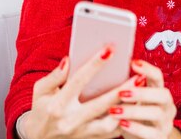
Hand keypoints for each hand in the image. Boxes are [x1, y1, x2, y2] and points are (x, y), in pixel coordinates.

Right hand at [21, 46, 136, 138]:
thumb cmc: (41, 110)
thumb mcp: (40, 91)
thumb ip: (54, 76)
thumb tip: (68, 60)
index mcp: (57, 105)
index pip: (78, 81)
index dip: (94, 65)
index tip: (110, 50)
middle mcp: (69, 120)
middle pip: (100, 105)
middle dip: (121, 90)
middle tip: (139, 76)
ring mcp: (81, 133)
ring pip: (109, 124)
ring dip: (127, 109)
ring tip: (140, 93)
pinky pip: (112, 134)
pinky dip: (125, 121)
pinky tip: (136, 107)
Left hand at [108, 59, 179, 138]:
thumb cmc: (135, 116)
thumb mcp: (133, 102)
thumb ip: (128, 89)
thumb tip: (110, 70)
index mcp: (160, 92)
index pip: (158, 76)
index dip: (147, 69)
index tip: (133, 62)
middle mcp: (167, 106)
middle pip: (163, 94)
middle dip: (142, 92)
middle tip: (121, 92)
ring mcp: (166, 123)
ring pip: (156, 113)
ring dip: (134, 110)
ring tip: (115, 111)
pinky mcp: (160, 138)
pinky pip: (150, 133)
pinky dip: (136, 128)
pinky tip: (122, 125)